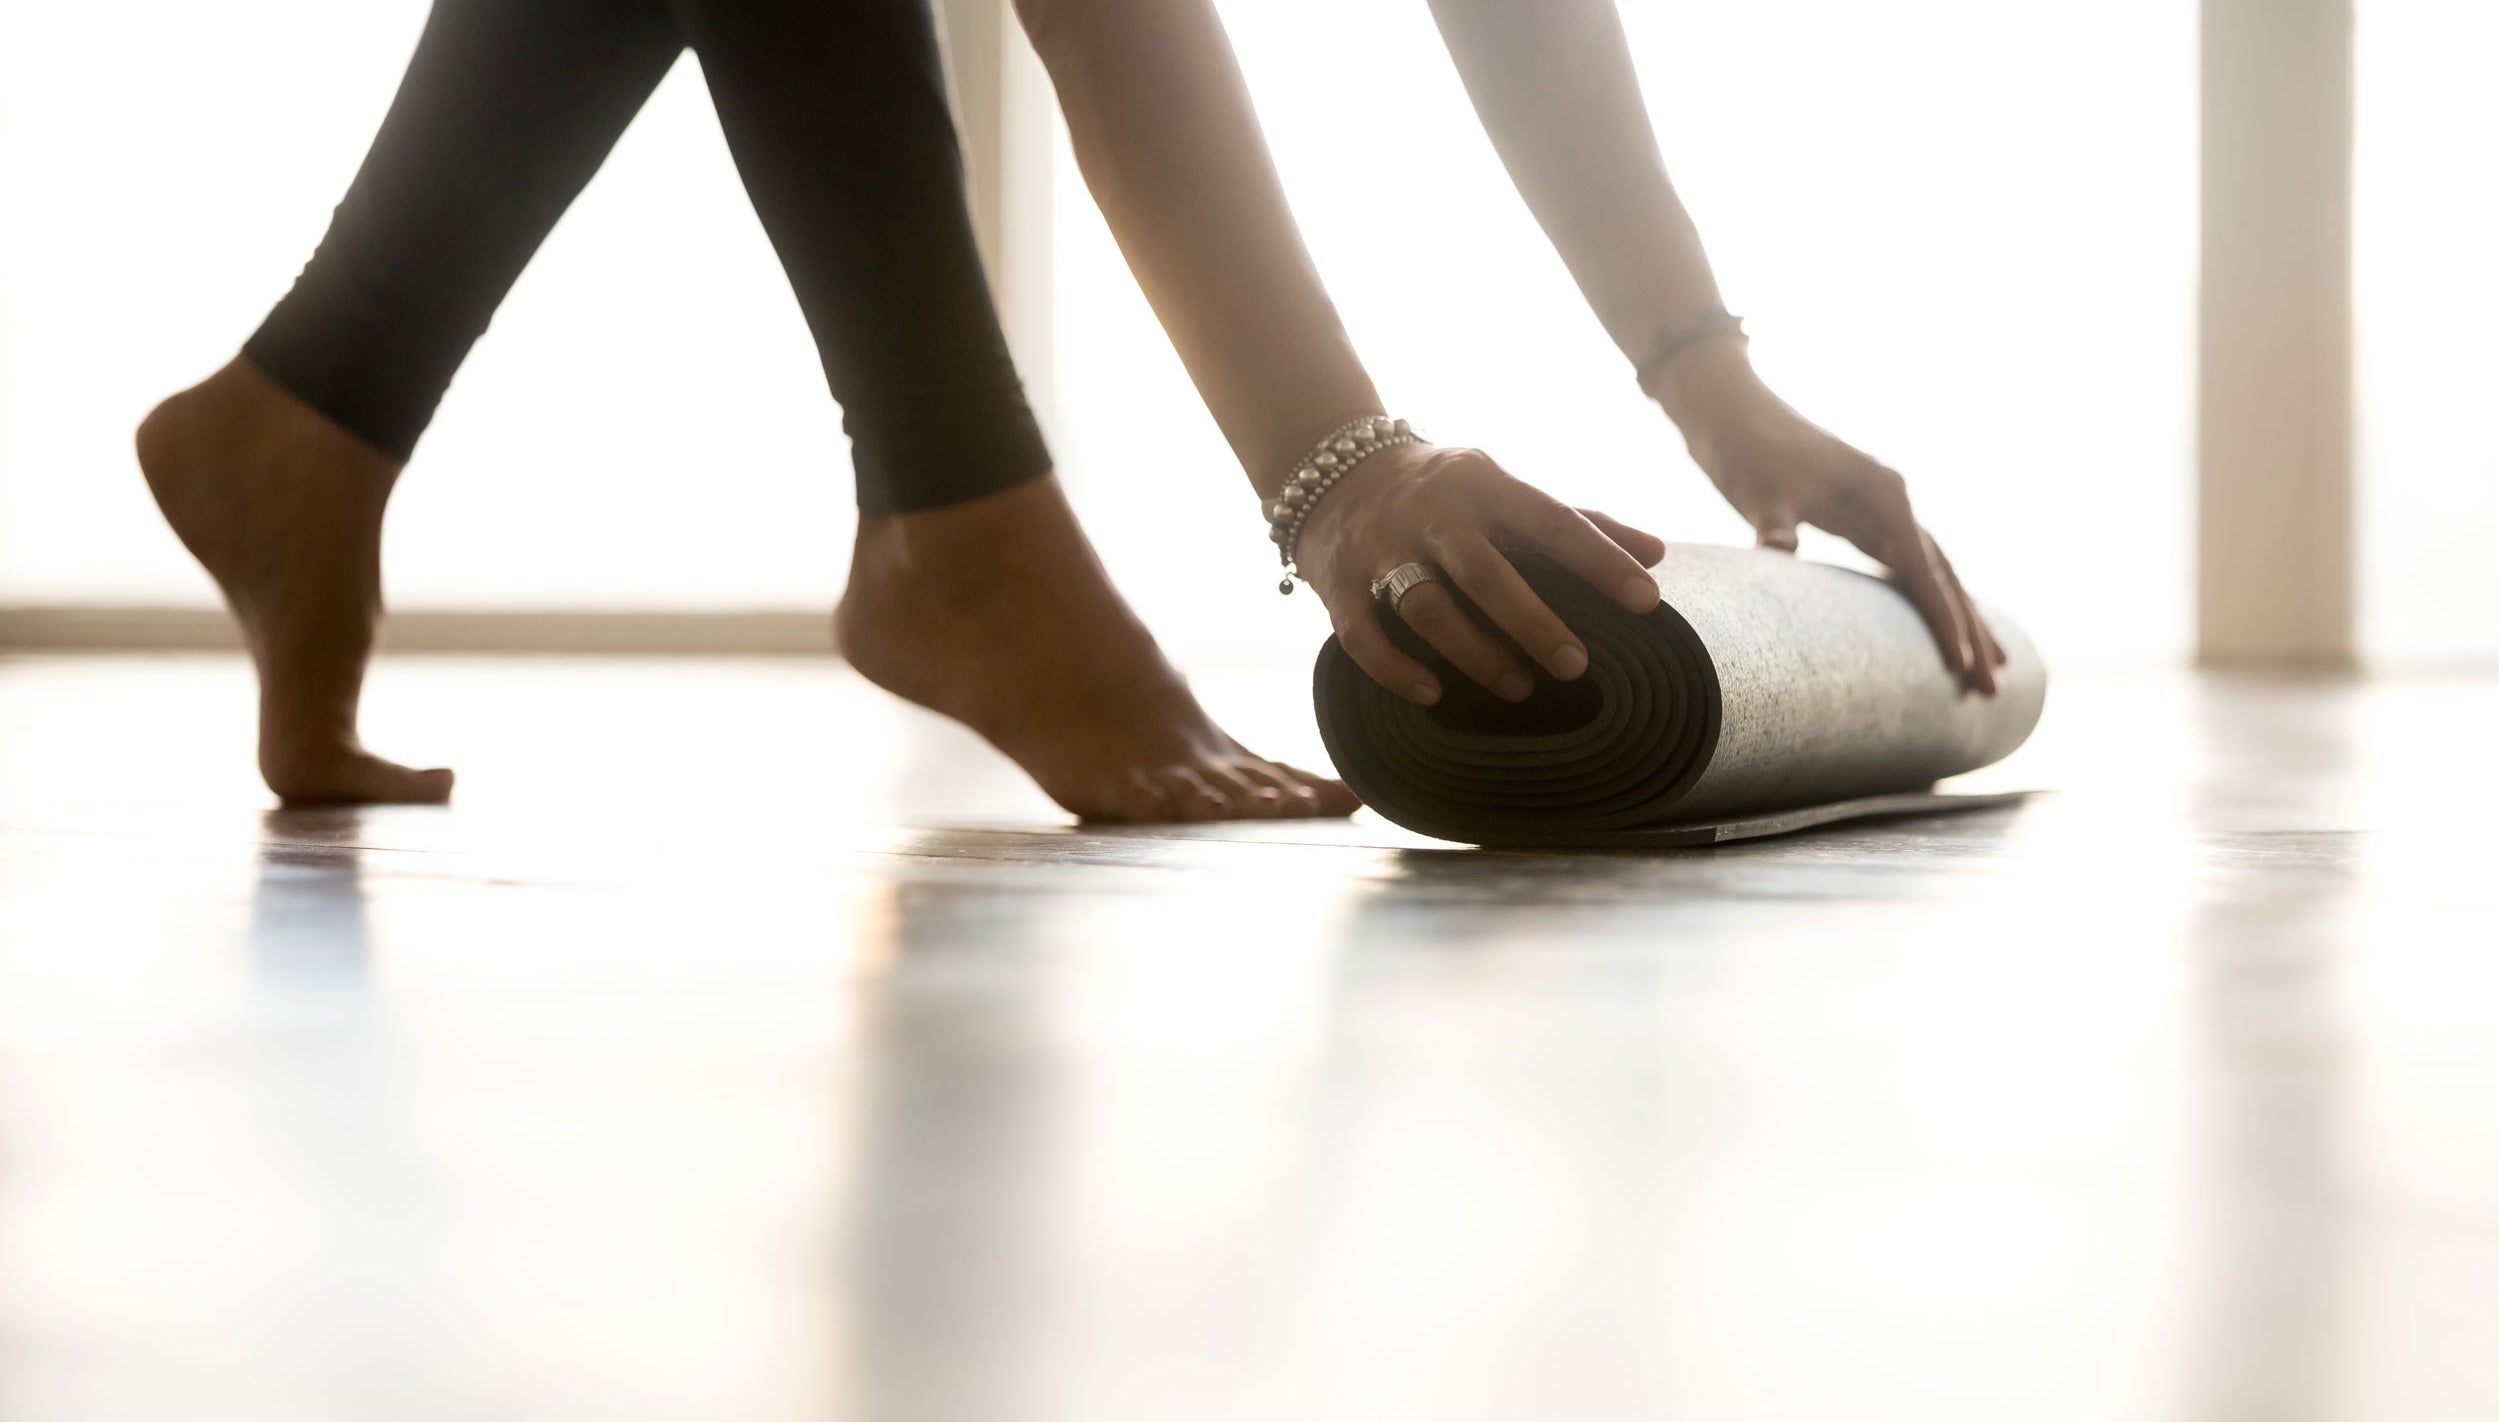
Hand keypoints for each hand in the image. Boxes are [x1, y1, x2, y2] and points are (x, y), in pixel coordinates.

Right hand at [1292, 441, 1667, 704]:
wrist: (1330, 472)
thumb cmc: (1443, 492)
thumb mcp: (1504, 490)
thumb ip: (1577, 521)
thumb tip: (1656, 553)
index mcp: (1482, 485)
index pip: (1550, 520)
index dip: (1599, 560)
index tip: (1646, 600)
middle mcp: (1431, 514)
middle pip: (1483, 572)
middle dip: (1532, 622)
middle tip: (1576, 666)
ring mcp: (1380, 549)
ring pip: (1425, 608)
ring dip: (1474, 653)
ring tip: (1518, 687)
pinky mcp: (1336, 585)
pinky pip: (1361, 636)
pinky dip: (1395, 669)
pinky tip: (1431, 694)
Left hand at [1651, 343, 2006, 692]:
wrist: (1732, 414)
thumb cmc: (1747, 452)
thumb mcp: (1760, 492)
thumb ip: (1775, 525)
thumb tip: (1776, 548)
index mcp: (1883, 495)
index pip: (1922, 569)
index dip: (1942, 619)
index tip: (1961, 664)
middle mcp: (1894, 500)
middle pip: (1943, 574)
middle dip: (1969, 631)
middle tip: (1993, 687)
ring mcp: (1883, 507)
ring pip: (1934, 572)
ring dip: (1961, 617)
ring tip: (1992, 667)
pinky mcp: (1865, 517)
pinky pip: (1909, 566)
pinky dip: (1930, 598)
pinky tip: (1944, 626)